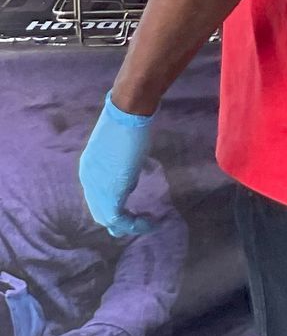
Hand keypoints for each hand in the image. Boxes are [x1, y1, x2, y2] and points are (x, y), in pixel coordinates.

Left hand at [78, 98, 155, 238]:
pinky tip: (148, 221)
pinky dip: (133, 224)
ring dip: (127, 224)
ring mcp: (97, 187)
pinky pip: (117, 218)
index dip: (114, 204)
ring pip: (106, 218)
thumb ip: (123, 163)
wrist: (128, 112)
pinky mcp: (111, 191)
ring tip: (146, 222)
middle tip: (140, 220)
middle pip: (99, 211)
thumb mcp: (122, 147)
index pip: (97, 195)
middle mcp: (88, 180)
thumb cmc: (128, 121)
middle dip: (119, 220)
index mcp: (89, 168)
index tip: (134, 206)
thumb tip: (133, 175)